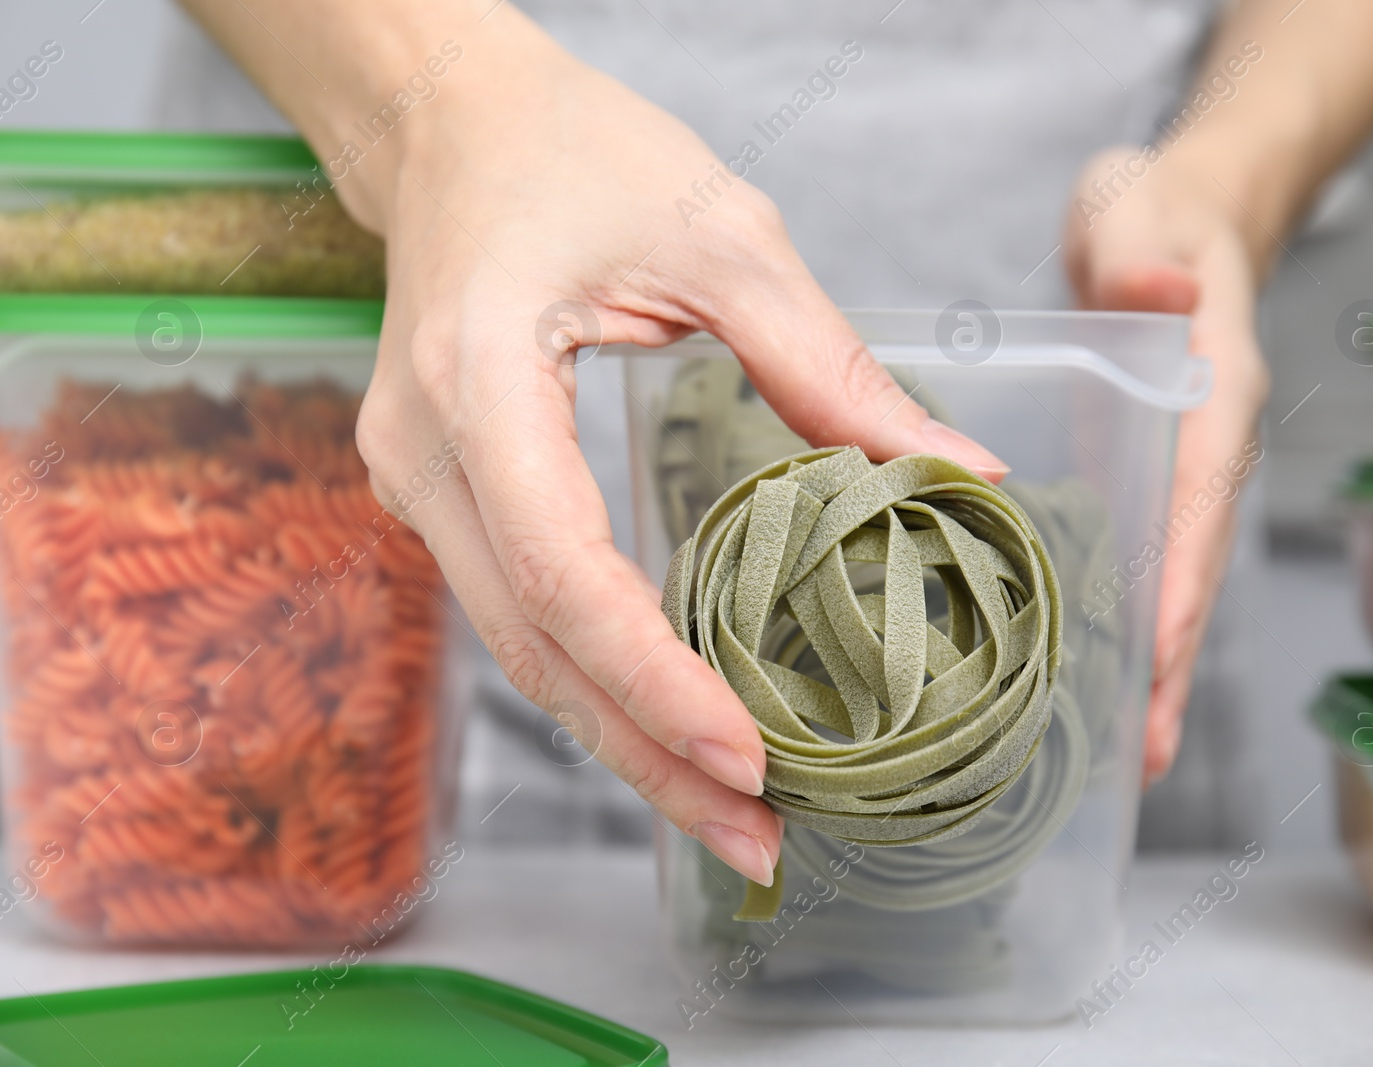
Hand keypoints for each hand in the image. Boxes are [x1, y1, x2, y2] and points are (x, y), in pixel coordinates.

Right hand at [326, 10, 1003, 883]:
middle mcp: (423, 452)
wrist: (455, 124)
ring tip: (731, 816)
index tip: (748, 754)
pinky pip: (518, 612)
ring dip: (623, 740)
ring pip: (518, 651)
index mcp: (476, 378)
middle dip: (646, 756)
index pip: (556, 566)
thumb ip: (829, 362)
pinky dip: (598, 681)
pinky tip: (670, 727)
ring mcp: (417, 480)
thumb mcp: (722, 236)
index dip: (651, 675)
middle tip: (759, 838)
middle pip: (532, 647)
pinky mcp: (444, 492)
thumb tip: (955, 469)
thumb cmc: (575, 152)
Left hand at [1064, 147, 1270, 784]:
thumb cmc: (1154, 216)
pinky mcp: (1135, 478)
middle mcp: (1200, 452)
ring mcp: (1171, 473)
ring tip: (1114, 759)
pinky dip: (1111, 623)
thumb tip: (1159, 286)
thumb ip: (1147, 249)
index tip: (1158, 662)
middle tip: (1137, 761)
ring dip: (1143, 666)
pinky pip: (1129, 562)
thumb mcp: (1144, 214)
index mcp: (1209, 402)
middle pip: (1189, 571)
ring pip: (1163, 581)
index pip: (1200, 505)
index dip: (1180, 585)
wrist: (1166, 218)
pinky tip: (1072, 678)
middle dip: (1166, 665)